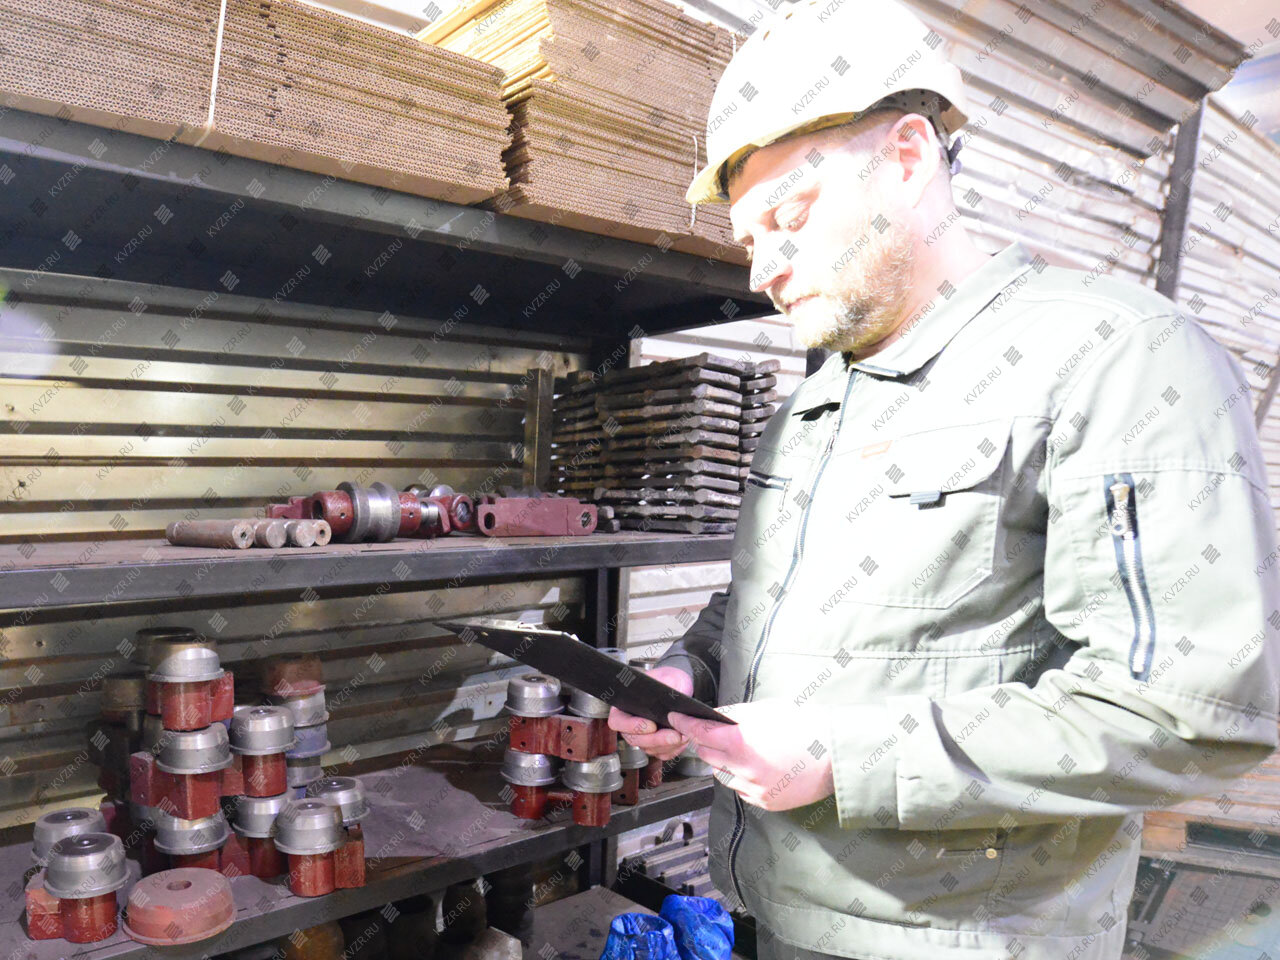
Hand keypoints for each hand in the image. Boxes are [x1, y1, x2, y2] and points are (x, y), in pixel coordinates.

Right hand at [607, 665, 694, 760]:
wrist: (680, 687)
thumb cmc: (669, 679)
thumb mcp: (666, 676)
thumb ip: (663, 684)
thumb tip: (664, 695)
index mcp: (625, 705)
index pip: (618, 721)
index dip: (632, 726)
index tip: (651, 725)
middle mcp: (631, 723)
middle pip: (634, 739)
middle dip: (656, 739)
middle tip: (674, 735)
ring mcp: (643, 736)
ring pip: (649, 748)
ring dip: (667, 745)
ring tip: (683, 736)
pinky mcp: (656, 744)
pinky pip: (661, 753)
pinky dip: (673, 749)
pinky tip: (683, 740)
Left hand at [668, 700, 834, 811]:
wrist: (839, 754)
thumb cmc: (809, 726)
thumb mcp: (769, 709)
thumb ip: (738, 714)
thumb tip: (717, 716)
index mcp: (743, 741)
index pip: (701, 732)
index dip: (685, 723)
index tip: (676, 717)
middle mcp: (744, 769)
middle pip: (707, 754)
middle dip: (707, 740)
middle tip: (716, 730)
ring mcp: (754, 789)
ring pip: (721, 774)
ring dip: (723, 760)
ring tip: (744, 749)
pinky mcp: (764, 802)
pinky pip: (740, 789)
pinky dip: (741, 777)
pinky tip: (758, 766)